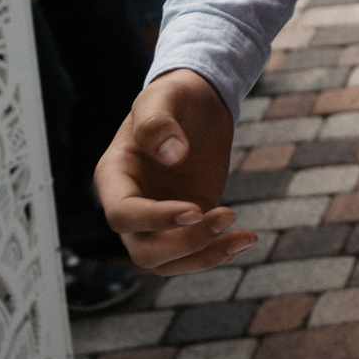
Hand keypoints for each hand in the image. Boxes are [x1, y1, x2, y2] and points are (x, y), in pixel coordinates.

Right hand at [97, 69, 252, 273]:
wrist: (198, 101)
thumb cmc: (174, 96)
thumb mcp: (163, 96)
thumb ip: (159, 122)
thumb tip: (172, 154)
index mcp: (113, 177)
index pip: (122, 215)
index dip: (155, 219)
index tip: (195, 209)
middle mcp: (131, 205)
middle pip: (143, 251)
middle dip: (185, 244)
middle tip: (227, 215)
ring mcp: (157, 218)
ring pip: (167, 262)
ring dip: (204, 257)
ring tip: (245, 238)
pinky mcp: (186, 221)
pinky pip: (193, 251)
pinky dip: (217, 252)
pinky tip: (245, 240)